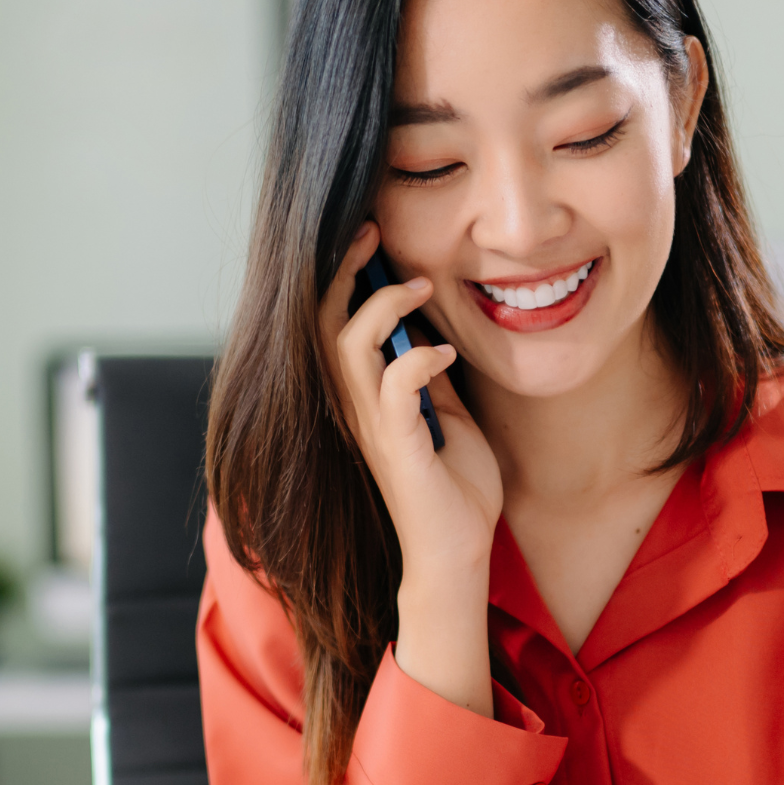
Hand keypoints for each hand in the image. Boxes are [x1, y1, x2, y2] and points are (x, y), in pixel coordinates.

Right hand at [320, 224, 503, 714]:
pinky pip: (394, 389)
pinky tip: (445, 353)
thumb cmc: (454, 489)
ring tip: (420, 287)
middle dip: (346, 271)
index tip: (371, 236)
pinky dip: (418, 361)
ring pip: (348, 346)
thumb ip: (429, 378)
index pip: (333, 323)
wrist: (458, 552)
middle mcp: (354, 407)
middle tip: (373, 232)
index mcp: (363, 396)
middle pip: (324, 323)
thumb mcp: (446, 417)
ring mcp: (372, 427)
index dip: (344, 276)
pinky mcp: (397, 447)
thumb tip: (431, 332)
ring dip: (383, 308)